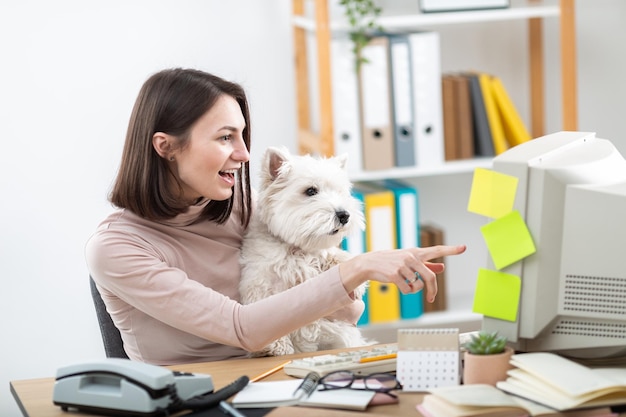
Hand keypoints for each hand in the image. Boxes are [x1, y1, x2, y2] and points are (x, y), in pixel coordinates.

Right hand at [338, 244, 466, 303]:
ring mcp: (402, 266)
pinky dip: (406, 291)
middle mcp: (411, 257)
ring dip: (414, 289)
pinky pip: (407, 289)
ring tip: (405, 284)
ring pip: (417, 285)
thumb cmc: (391, 261)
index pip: (436, 250)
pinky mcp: (395, 275)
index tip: (464, 248)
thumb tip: (442, 268)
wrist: (369, 263)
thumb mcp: (409, 261)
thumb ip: (427, 265)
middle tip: (432, 298)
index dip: (451, 250)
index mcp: (416, 252)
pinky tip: (399, 285)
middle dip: (433, 290)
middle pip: (430, 277)